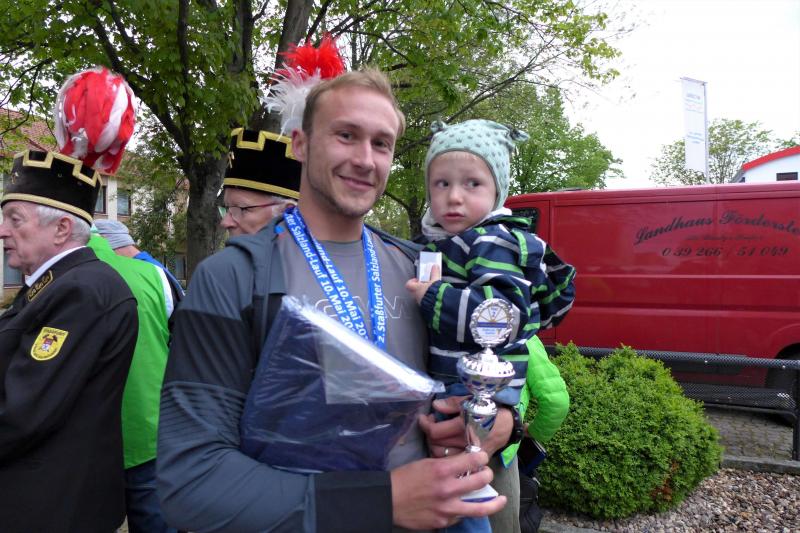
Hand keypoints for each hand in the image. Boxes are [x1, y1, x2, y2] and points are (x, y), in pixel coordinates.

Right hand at [390, 451, 506, 529]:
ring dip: (494, 502)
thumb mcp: (425, 463)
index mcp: (442, 470)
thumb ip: (446, 465)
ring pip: (480, 507)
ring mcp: (447, 508)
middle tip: (487, 474)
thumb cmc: (404, 478)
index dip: (482, 457)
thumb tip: (463, 466)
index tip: (482, 458)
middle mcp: (448, 489)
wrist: (387, 500)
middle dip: (488, 474)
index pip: (474, 460)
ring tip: (502, 500)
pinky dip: (465, 510)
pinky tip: (466, 507)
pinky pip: (460, 516)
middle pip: (481, 481)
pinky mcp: (443, 521)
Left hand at [405, 265, 440, 303]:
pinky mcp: (425, 306)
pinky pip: (424, 301)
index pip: (408, 284)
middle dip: (419, 287)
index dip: (412, 281)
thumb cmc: (434, 291)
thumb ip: (434, 272)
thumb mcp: (435, 280)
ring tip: (431, 290)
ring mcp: (420, 302)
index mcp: (416, 288)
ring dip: (423, 292)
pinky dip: (427, 298)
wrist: (439, 303)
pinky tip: (434, 296)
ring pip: (419, 296)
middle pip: (414, 290)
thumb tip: (434, 266)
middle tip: (426, 284)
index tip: (418, 279)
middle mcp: (416, 296)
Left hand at [419, 396, 512, 456]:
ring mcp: (470, 453)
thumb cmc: (489, 407)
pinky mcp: (475, 459)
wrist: (509, 422)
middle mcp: (465, 441)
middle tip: (431, 426)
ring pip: (443, 457)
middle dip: (429, 435)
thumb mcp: (471, 399)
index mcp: (463, 425)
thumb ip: (452, 403)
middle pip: (436, 445)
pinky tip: (446, 447)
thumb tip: (435, 406)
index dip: (425, 424)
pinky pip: (455, 462)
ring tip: (437, 437)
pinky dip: (447, 456)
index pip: (435, 431)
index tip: (423, 418)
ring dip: (436, 447)